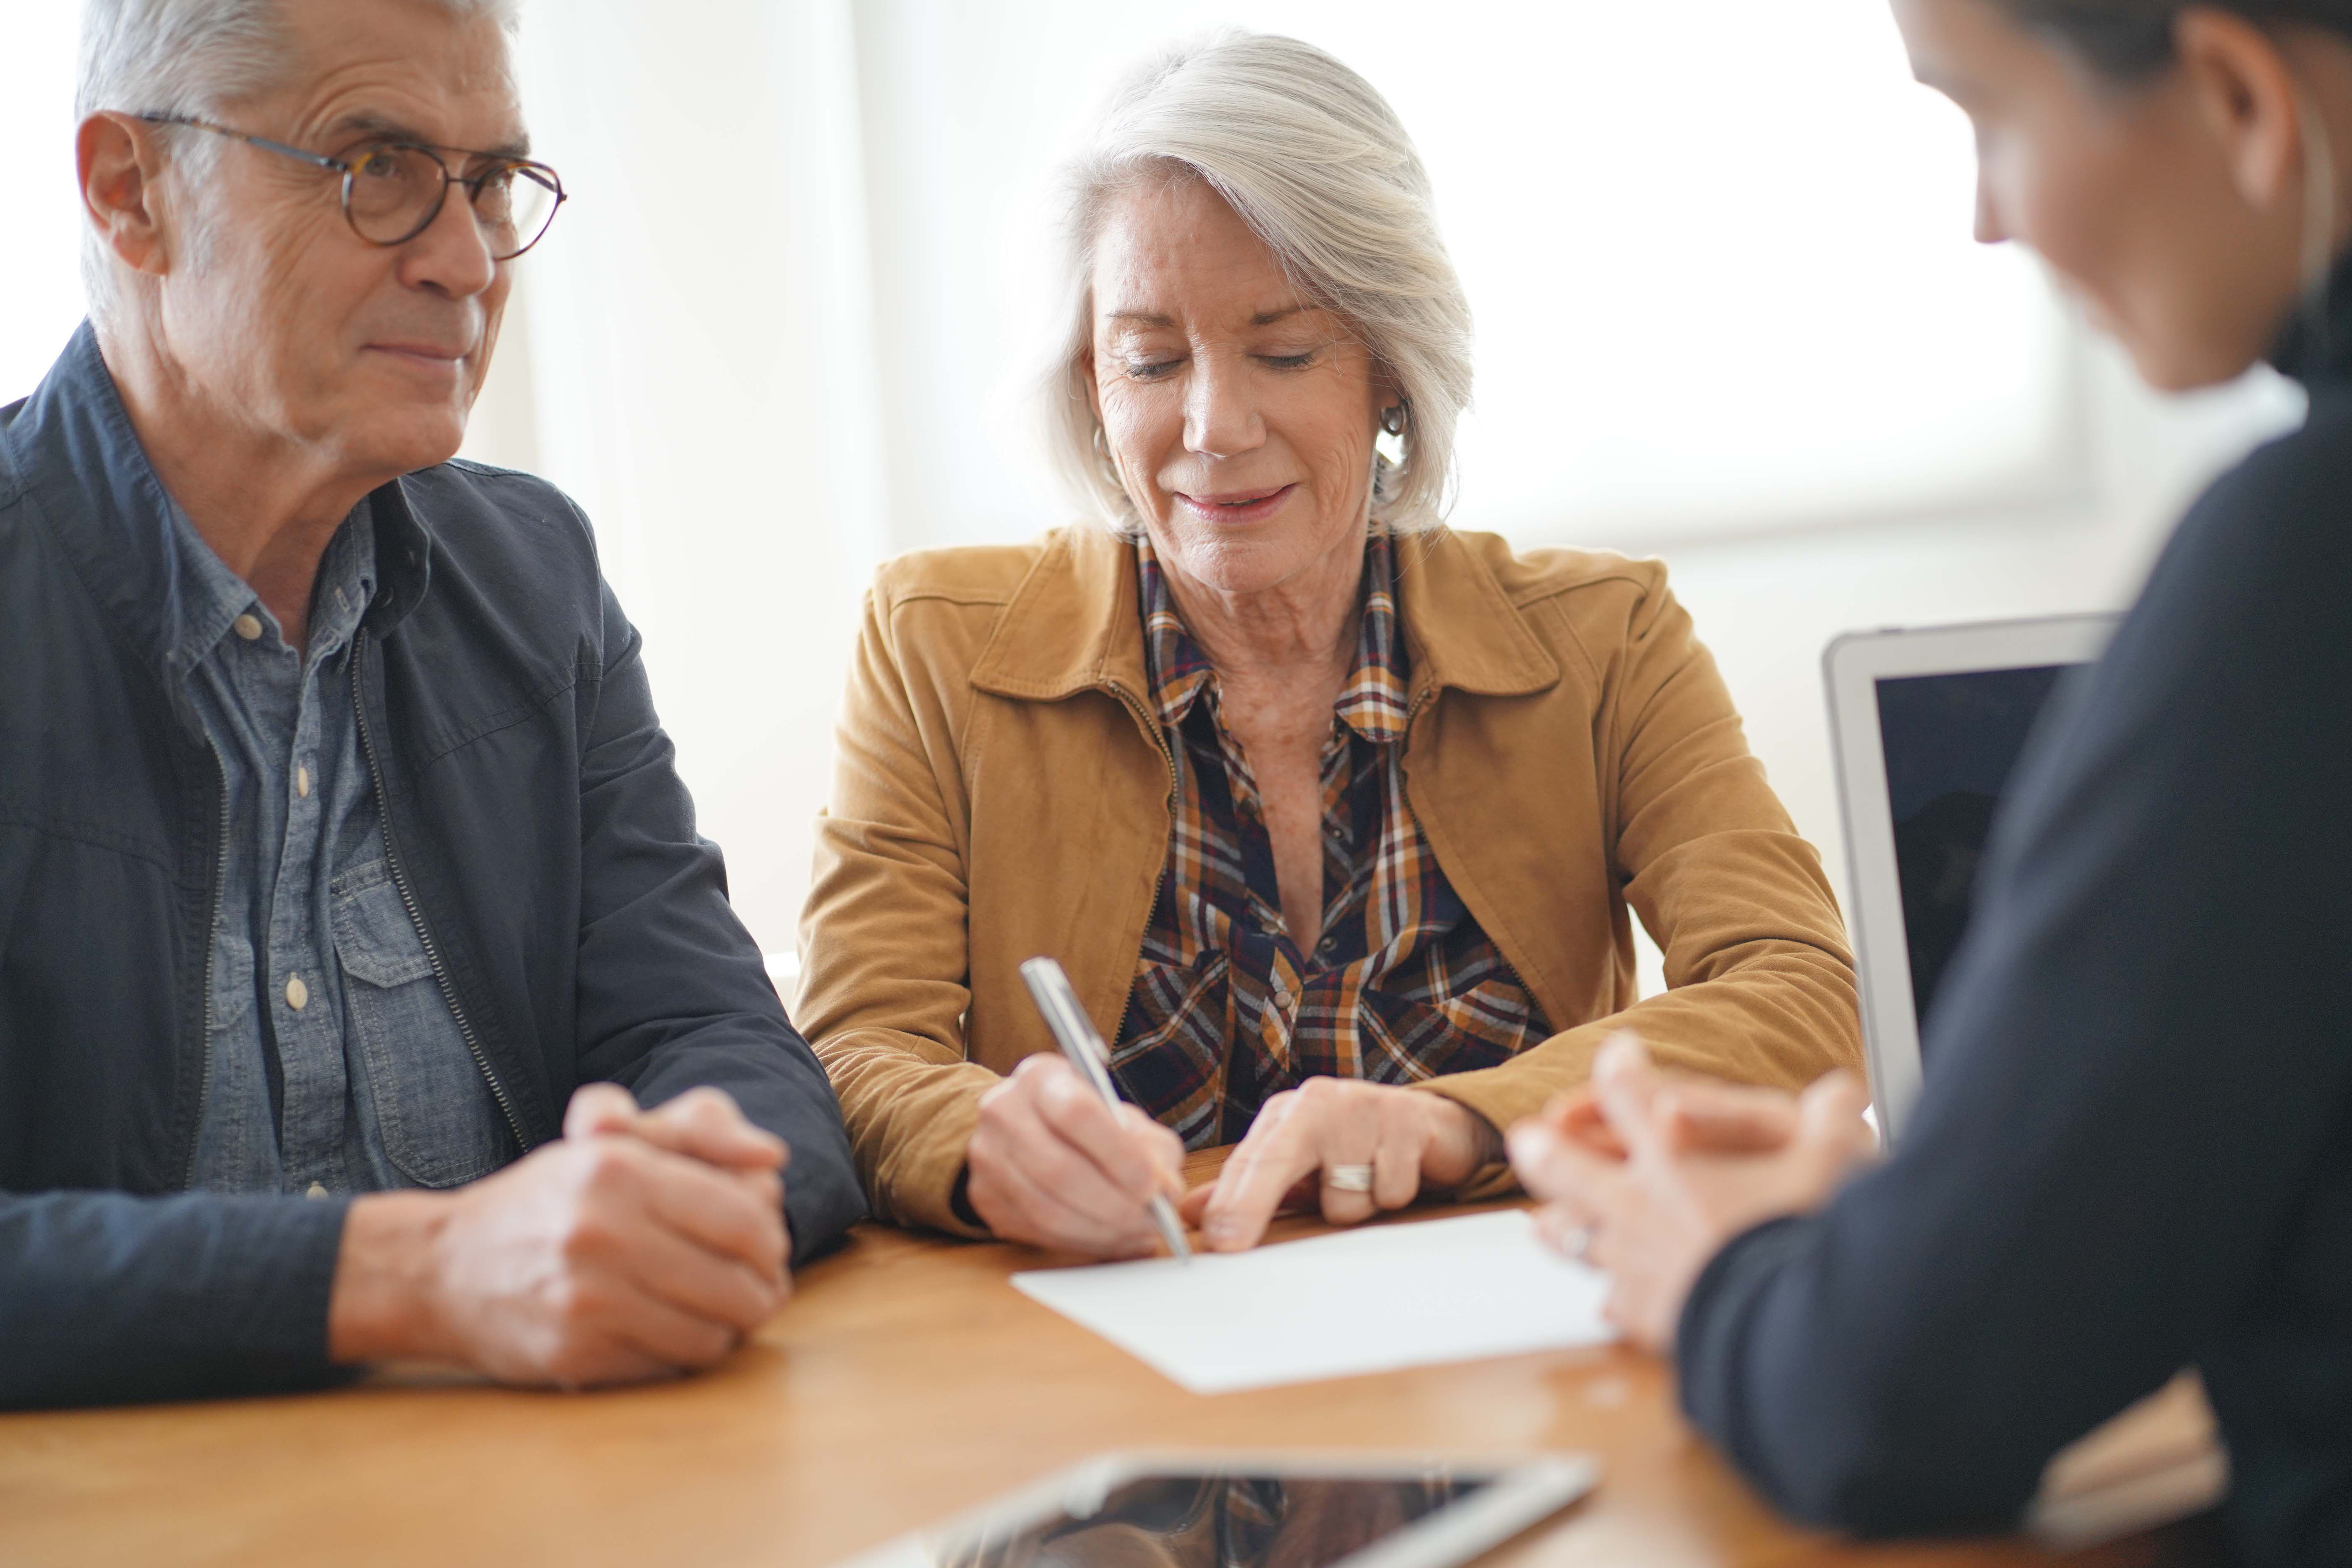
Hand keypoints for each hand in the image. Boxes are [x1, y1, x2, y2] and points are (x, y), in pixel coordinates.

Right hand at [328, 1084, 791, 1387]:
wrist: (442, 1269)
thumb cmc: (547, 1200)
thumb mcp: (609, 1145)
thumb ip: (695, 1136)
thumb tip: (774, 1158)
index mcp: (618, 1170)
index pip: (744, 1221)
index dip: (772, 1243)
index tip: (769, 1250)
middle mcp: (602, 1233)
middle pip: (738, 1286)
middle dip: (761, 1293)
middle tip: (759, 1290)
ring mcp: (586, 1300)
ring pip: (710, 1335)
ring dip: (727, 1329)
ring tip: (719, 1314)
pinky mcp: (575, 1355)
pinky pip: (668, 1365)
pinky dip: (682, 1354)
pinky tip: (671, 1333)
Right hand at [964, 1054, 1185, 1258]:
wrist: (1033, 1131)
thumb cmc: (1089, 1124)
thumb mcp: (1126, 1119)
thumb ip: (1153, 1148)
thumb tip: (1165, 1192)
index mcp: (1041, 1077)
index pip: (1076, 1112)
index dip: (1118, 1154)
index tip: (1150, 1185)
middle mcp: (1003, 1110)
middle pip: (1058, 1168)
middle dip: (1113, 1204)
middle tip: (1149, 1222)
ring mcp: (987, 1156)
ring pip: (1045, 1209)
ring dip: (1100, 1230)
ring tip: (1136, 1233)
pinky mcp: (985, 1197)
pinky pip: (1036, 1232)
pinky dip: (1081, 1243)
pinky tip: (1110, 1240)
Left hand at [1179, 1077, 1500, 1252]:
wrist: (1429, 1124)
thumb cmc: (1353, 1149)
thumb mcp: (1298, 1167)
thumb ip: (1246, 1188)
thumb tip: (1188, 1212)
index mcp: (1286, 1114)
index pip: (1248, 1161)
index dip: (1229, 1203)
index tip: (1216, 1242)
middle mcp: (1318, 1102)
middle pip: (1278, 1161)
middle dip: (1252, 1205)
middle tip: (1232, 1244)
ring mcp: (1363, 1107)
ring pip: (1344, 1196)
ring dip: (1357, 1206)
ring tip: (1369, 1180)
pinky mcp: (1406, 1122)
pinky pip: (1390, 1191)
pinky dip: (1394, 1195)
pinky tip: (1397, 1171)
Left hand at [1508, 1034, 1872, 1352]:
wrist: (1790, 1335)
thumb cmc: (1809, 1240)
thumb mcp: (1838, 1164)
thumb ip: (1833, 1119)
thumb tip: (1843, 1090)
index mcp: (1672, 1161)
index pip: (1629, 1099)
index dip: (1620, 1071)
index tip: (1617, 1054)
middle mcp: (1639, 1209)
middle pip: (1567, 1168)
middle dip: (1544, 1149)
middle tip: (1526, 1137)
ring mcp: (1633, 1266)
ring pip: (1574, 1238)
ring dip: (1557, 1224)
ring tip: (1539, 1222)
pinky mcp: (1646, 1319)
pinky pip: (1614, 1302)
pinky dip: (1610, 1297)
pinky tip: (1606, 1303)